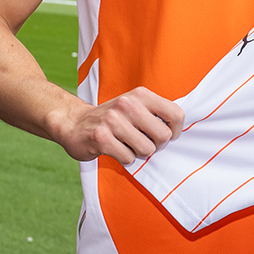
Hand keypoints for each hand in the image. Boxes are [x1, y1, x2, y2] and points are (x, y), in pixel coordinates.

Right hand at [44, 87, 184, 163]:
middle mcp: (127, 104)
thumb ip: (156, 113)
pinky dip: (124, 159)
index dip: (175, 131)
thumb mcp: (134, 106)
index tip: (165, 135)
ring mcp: (113, 121)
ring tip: (126, 144)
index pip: (176, 114)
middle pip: (163, 136)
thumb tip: (179, 132)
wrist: (74, 123)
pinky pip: (128, 158)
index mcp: (140, 95)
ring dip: (138, 153)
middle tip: (143, 142)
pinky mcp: (102, 138)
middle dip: (156, 145)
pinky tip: (114, 149)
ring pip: (147, 149)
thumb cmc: (112, 119)